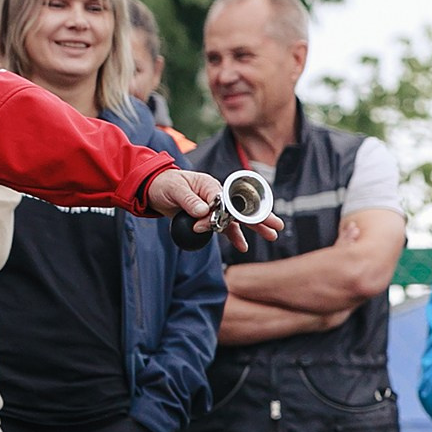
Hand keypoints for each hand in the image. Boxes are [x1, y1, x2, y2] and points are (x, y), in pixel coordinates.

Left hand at [145, 167, 282, 252]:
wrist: (155, 190)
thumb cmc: (165, 184)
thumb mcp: (175, 189)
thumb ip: (189, 200)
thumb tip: (203, 213)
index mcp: (210, 185)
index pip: (224, 200)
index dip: (225, 213)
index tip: (215, 224)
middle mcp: (216, 196)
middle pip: (241, 208)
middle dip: (259, 217)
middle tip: (276, 226)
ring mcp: (215, 208)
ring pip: (238, 220)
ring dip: (254, 229)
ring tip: (271, 236)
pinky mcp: (209, 218)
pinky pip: (225, 229)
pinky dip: (234, 237)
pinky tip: (243, 247)